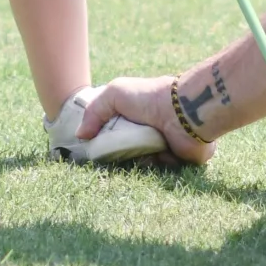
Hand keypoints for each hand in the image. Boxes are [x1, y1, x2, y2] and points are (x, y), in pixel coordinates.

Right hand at [76, 74, 213, 164]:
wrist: (182, 110)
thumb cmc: (149, 98)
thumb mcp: (114, 94)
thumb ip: (93, 111)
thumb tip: (81, 136)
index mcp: (138, 118)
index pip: (117, 136)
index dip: (107, 143)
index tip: (97, 149)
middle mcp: (153, 132)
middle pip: (130, 153)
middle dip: (123, 156)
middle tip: (119, 154)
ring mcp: (169, 146)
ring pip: (147, 164)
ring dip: (142, 161)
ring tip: (143, 152)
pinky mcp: (183, 160)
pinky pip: (166, 171)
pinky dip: (160, 167)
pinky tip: (159, 157)